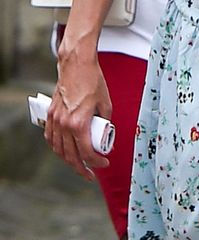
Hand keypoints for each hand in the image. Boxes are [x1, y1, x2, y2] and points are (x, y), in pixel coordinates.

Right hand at [45, 50, 111, 179]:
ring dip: (68, 160)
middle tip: (91, 174)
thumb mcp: (106, 105)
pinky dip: (56, 147)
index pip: (86, 153)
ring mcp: (55, 120)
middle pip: (71, 156)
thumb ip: (105, 122)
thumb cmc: (93, 82)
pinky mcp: (51, 114)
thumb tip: (106, 135)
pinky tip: (64, 151)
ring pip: (58, 149)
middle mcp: (64, 124)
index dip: (96, 162)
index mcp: (79, 124)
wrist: (76, 66)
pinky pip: (51, 137)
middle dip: (82, 168)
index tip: (104, 162)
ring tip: (79, 165)